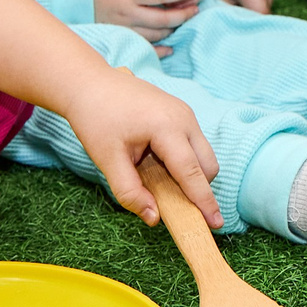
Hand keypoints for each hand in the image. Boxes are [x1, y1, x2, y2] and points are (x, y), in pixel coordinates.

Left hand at [59, 65, 220, 228]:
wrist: (90, 83)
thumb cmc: (96, 119)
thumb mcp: (107, 160)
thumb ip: (130, 192)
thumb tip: (154, 218)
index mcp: (167, 127)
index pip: (192, 171)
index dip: (203, 200)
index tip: (216, 223)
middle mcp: (184, 118)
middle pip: (208, 164)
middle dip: (198, 188)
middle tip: (173, 205)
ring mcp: (186, 113)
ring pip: (203, 154)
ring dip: (190, 174)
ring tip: (156, 178)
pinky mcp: (182, 113)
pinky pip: (194, 144)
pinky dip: (184, 161)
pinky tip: (156, 163)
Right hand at [92, 0, 198, 41]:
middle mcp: (125, 14)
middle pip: (162, 19)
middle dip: (183, 14)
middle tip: (195, 7)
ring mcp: (123, 29)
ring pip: (156, 35)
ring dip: (174, 27)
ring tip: (184, 17)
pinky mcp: (120, 38)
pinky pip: (144, 49)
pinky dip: (160, 50)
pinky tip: (171, 46)